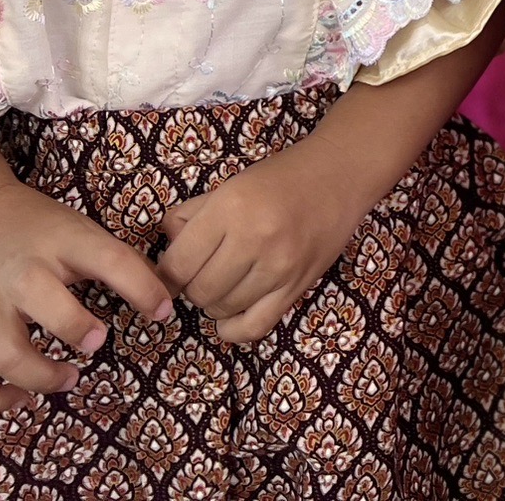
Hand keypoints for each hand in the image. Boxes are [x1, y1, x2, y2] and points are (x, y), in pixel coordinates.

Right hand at [0, 176, 174, 411]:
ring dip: (41, 377)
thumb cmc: (38, 230)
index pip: (110, 260)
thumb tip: (167, 297)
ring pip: (6, 354)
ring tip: (69, 378)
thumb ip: (118, 262)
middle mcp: (19, 273)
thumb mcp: (80, 230)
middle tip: (98, 341)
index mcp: (61, 242)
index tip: (163, 313)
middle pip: (45, 305)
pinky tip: (21, 399)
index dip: (143, 288)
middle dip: (76, 328)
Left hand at [157, 139, 366, 344]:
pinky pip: (255, 326)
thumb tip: (165, 248)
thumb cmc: (279, 178)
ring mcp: (279, 266)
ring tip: (225, 281)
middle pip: (198, 290)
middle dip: (191, 286)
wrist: (339, 175)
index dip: (166, 273)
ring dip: (215, 301)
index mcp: (231, 208)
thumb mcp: (229, 186)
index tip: (171, 270)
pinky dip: (234, 329)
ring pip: (222, 309)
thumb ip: (189, 216)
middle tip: (202, 271)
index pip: (177, 263)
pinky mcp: (298, 285)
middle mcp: (254, 238)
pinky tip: (230, 315)